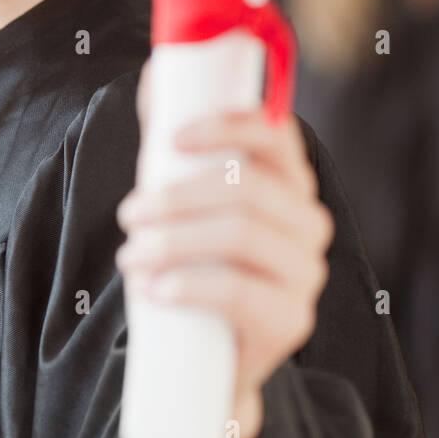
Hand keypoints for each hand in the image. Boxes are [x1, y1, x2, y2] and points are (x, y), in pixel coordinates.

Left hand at [115, 59, 334, 437]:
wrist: (207, 364)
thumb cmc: (196, 263)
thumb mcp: (183, 198)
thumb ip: (172, 140)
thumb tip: (154, 73)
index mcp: (290, 181)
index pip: (276, 135)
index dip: (228, 126)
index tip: (172, 138)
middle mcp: (309, 221)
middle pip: (249, 189)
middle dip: (178, 196)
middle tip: (129, 214)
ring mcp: (306, 273)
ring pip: (241, 236)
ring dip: (173, 240)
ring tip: (131, 255)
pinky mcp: (291, 321)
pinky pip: (242, 293)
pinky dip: (190, 285)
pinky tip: (156, 289)